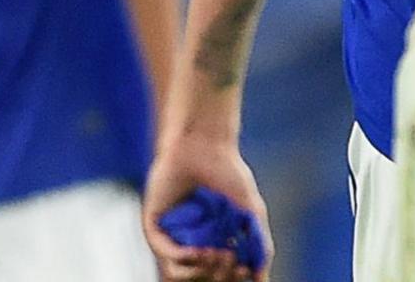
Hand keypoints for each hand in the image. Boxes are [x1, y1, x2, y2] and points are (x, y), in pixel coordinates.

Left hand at [142, 134, 269, 281]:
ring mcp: (171, 236)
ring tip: (219, 254)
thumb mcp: (251, 214)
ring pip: (182, 276)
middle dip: (223, 276)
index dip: (234, 278)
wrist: (203, 146)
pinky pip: (167, 257)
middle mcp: (190, 242)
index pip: (220, 276)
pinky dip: (188, 260)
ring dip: (205, 273)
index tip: (244, 265)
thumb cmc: (228, 174)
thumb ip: (259, 247)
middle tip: (233, 257)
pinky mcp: (154, 226)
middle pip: (203, 279)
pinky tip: (202, 250)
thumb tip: (260, 280)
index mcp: (213, 242)